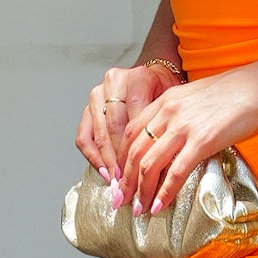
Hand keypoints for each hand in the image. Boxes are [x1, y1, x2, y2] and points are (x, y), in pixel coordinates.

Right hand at [77, 61, 181, 188]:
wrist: (154, 76)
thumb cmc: (166, 91)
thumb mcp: (173, 103)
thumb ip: (165, 127)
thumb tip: (162, 164)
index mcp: (139, 79)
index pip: (135, 120)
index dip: (138, 150)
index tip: (144, 173)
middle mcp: (114, 83)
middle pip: (113, 128)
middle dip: (120, 159)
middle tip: (128, 182)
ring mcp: (98, 94)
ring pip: (97, 134)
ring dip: (106, 161)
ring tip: (116, 181)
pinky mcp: (88, 106)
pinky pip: (84, 135)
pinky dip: (92, 156)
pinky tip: (104, 171)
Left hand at [119, 60, 257, 215]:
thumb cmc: (238, 92)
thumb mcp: (198, 97)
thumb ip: (181, 114)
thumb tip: (175, 139)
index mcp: (166, 100)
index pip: (130, 131)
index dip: (120, 157)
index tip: (119, 176)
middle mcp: (169, 112)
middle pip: (133, 151)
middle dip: (124, 180)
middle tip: (119, 200)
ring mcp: (184, 127)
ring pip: (149, 165)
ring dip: (140, 191)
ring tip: (138, 209)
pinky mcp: (202, 141)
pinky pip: (175, 173)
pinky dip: (164, 193)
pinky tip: (159, 206)